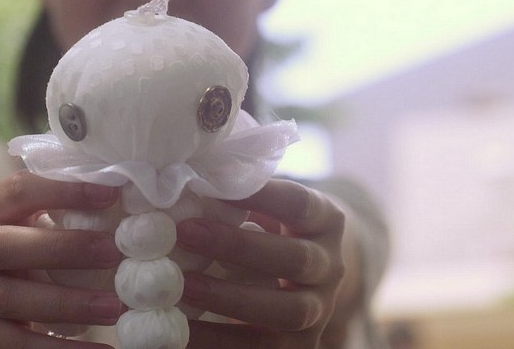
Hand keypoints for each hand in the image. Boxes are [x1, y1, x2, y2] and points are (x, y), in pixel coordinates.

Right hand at [0, 170, 124, 347]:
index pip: (20, 190)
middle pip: (3, 246)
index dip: (63, 190)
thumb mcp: (44, 206)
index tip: (111, 194)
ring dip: (67, 304)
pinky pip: (17, 345)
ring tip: (115, 307)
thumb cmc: (34, 228)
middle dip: (62, 249)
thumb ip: (76, 200)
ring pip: (11, 299)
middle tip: (114, 252)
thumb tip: (135, 191)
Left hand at [175, 179, 350, 347]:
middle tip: (187, 232)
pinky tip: (182, 331)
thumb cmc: (271, 230)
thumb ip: (239, 197)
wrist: (306, 279)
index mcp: (325, 221)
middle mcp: (331, 267)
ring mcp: (320, 311)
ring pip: (287, 311)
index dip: (262, 195)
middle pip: (295, 259)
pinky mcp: (300, 348)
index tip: (214, 184)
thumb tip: (183, 181)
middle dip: (239, 247)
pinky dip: (219, 341)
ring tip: (183, 287)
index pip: (298, 204)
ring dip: (230, 299)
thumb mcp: (268, 208)